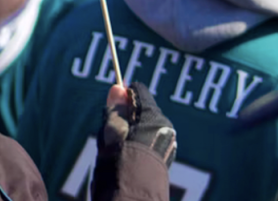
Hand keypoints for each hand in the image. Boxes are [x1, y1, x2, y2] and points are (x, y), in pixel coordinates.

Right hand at [92, 82, 176, 200]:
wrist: (133, 196)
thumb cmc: (119, 160)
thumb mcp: (112, 131)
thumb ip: (115, 108)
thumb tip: (118, 87)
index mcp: (154, 117)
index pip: (139, 92)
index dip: (123, 95)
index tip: (112, 104)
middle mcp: (165, 127)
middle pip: (142, 110)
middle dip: (125, 115)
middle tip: (111, 131)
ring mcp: (167, 143)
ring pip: (144, 126)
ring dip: (130, 130)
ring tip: (117, 147)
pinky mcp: (164, 157)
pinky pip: (149, 141)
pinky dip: (137, 142)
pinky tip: (127, 156)